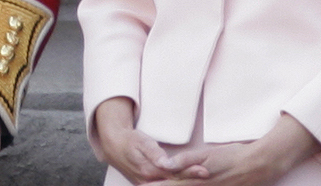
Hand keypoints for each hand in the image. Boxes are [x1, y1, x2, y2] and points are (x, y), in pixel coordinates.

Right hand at [93, 97, 207, 183]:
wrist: (113, 145)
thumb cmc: (129, 140)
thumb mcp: (141, 141)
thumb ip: (154, 153)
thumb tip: (166, 163)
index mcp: (149, 170)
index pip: (175, 174)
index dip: (190, 172)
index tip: (204, 170)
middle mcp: (150, 181)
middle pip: (176, 183)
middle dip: (192, 179)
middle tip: (207, 174)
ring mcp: (148, 184)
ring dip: (185, 183)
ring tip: (201, 178)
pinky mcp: (147, 184)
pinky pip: (165, 185)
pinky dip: (177, 184)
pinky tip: (186, 181)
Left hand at [151, 115, 320, 185]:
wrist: (258, 165)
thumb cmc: (231, 156)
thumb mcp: (206, 154)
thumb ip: (184, 160)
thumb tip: (164, 165)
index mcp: (195, 180)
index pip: (169, 185)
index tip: (141, 185)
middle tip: (145, 185)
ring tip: (158, 185)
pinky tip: (183, 185)